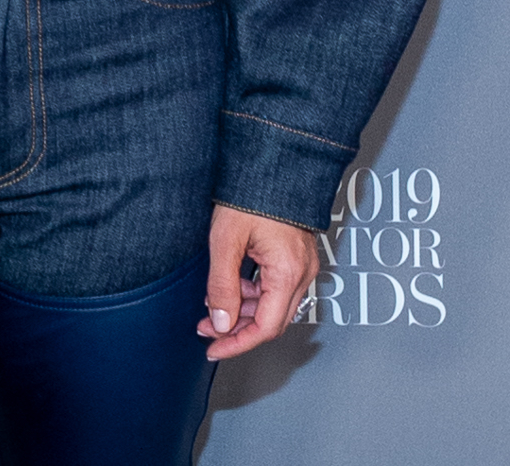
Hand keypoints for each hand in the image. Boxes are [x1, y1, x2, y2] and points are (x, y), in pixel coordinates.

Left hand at [195, 203, 319, 359]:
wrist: (273, 161)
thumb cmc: (249, 194)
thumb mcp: (226, 241)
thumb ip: (223, 286)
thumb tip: (220, 324)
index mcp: (288, 272)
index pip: (266, 327)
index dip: (237, 343)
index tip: (213, 349)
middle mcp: (303, 273)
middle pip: (272, 320)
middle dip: (237, 329)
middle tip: (205, 328)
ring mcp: (303, 265)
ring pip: (274, 305)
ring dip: (243, 310)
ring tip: (212, 305)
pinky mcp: (297, 257)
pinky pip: (276, 288)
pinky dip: (253, 293)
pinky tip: (231, 287)